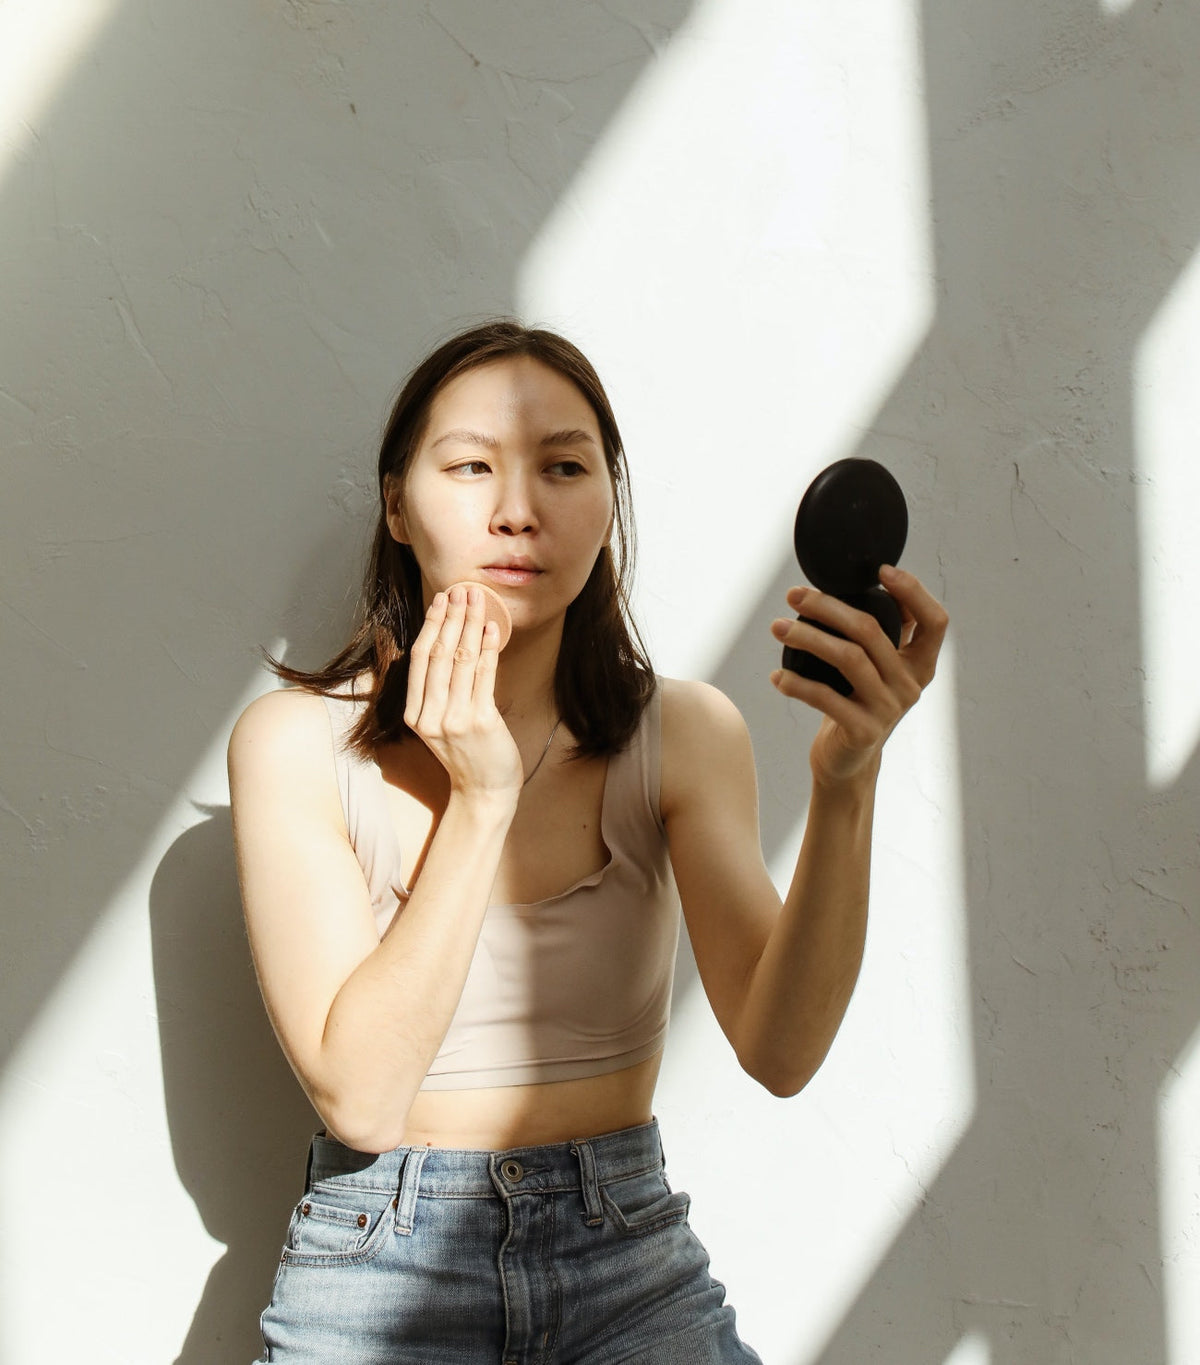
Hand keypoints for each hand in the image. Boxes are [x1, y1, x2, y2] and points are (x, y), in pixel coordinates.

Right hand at [404, 585, 522, 800]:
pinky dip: (488, 649)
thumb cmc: (467, 755)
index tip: (440, 601)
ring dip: (471, 625)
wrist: (484, 792)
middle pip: (439, 654)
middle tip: (461, 591)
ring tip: (479, 601)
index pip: (419, 659)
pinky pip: (484, 676)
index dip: (430, 626)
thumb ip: (437, 693)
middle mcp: (429, 716)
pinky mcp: (480, 721)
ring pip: (461, 660)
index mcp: (415, 715)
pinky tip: (492, 629)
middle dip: (451, 618)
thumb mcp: (440, 725)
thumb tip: (445, 645)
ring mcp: (454, 719)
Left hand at [769, 566, 948, 785]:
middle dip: (828, 606)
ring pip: (848, 658)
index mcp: (920, 665)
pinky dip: (798, 684)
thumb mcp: (879, 667)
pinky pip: (826, 698)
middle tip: (794, 595)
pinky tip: (778, 675)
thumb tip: (878, 579)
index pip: (936, 623)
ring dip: (807, 637)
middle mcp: (910, 686)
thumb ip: (886, 631)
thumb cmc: (857, 702)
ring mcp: (888, 709)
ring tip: (778, 628)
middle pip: (871, 631)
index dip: (915, 592)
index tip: (881, 571)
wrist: (847, 761)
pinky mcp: (863, 731)